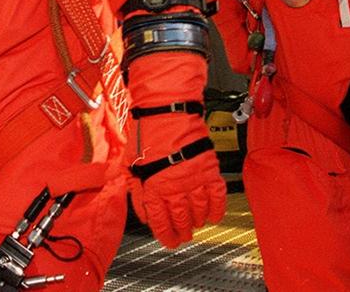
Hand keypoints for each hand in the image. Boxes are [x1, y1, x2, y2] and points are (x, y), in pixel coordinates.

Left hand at [125, 52, 226, 246]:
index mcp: (152, 186)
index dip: (165, 234)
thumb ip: (136, 190)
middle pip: (181, 219)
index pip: (160, 220)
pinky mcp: (209, 168)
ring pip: (199, 210)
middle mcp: (174, 186)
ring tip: (196, 225)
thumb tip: (143, 213)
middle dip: (182, 232)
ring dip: (198, 221)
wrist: (166, 108)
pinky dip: (217, 207)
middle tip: (184, 238)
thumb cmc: (146, 130)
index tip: (169, 241)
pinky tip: (214, 215)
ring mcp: (193, 179)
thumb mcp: (131, 162)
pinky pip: (217, 195)